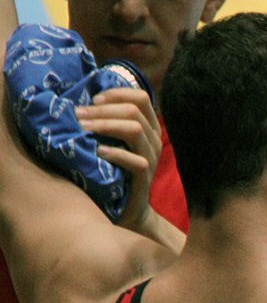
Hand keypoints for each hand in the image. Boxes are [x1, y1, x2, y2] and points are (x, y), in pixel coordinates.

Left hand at [75, 87, 160, 228]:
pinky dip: (114, 153)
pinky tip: (98, 152)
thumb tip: (81, 99)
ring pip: (135, 129)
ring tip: (82, 128)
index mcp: (149, 126)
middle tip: (77, 114)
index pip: (141, 97)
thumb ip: (108, 121)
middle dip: (102, 110)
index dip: (116, 94)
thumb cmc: (114, 169)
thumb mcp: (114, 141)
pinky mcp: (145, 178)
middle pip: (134, 110)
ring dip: (105, 125)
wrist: (128, 208)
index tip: (92, 100)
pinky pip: (135, 161)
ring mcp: (151, 158)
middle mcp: (154, 139)